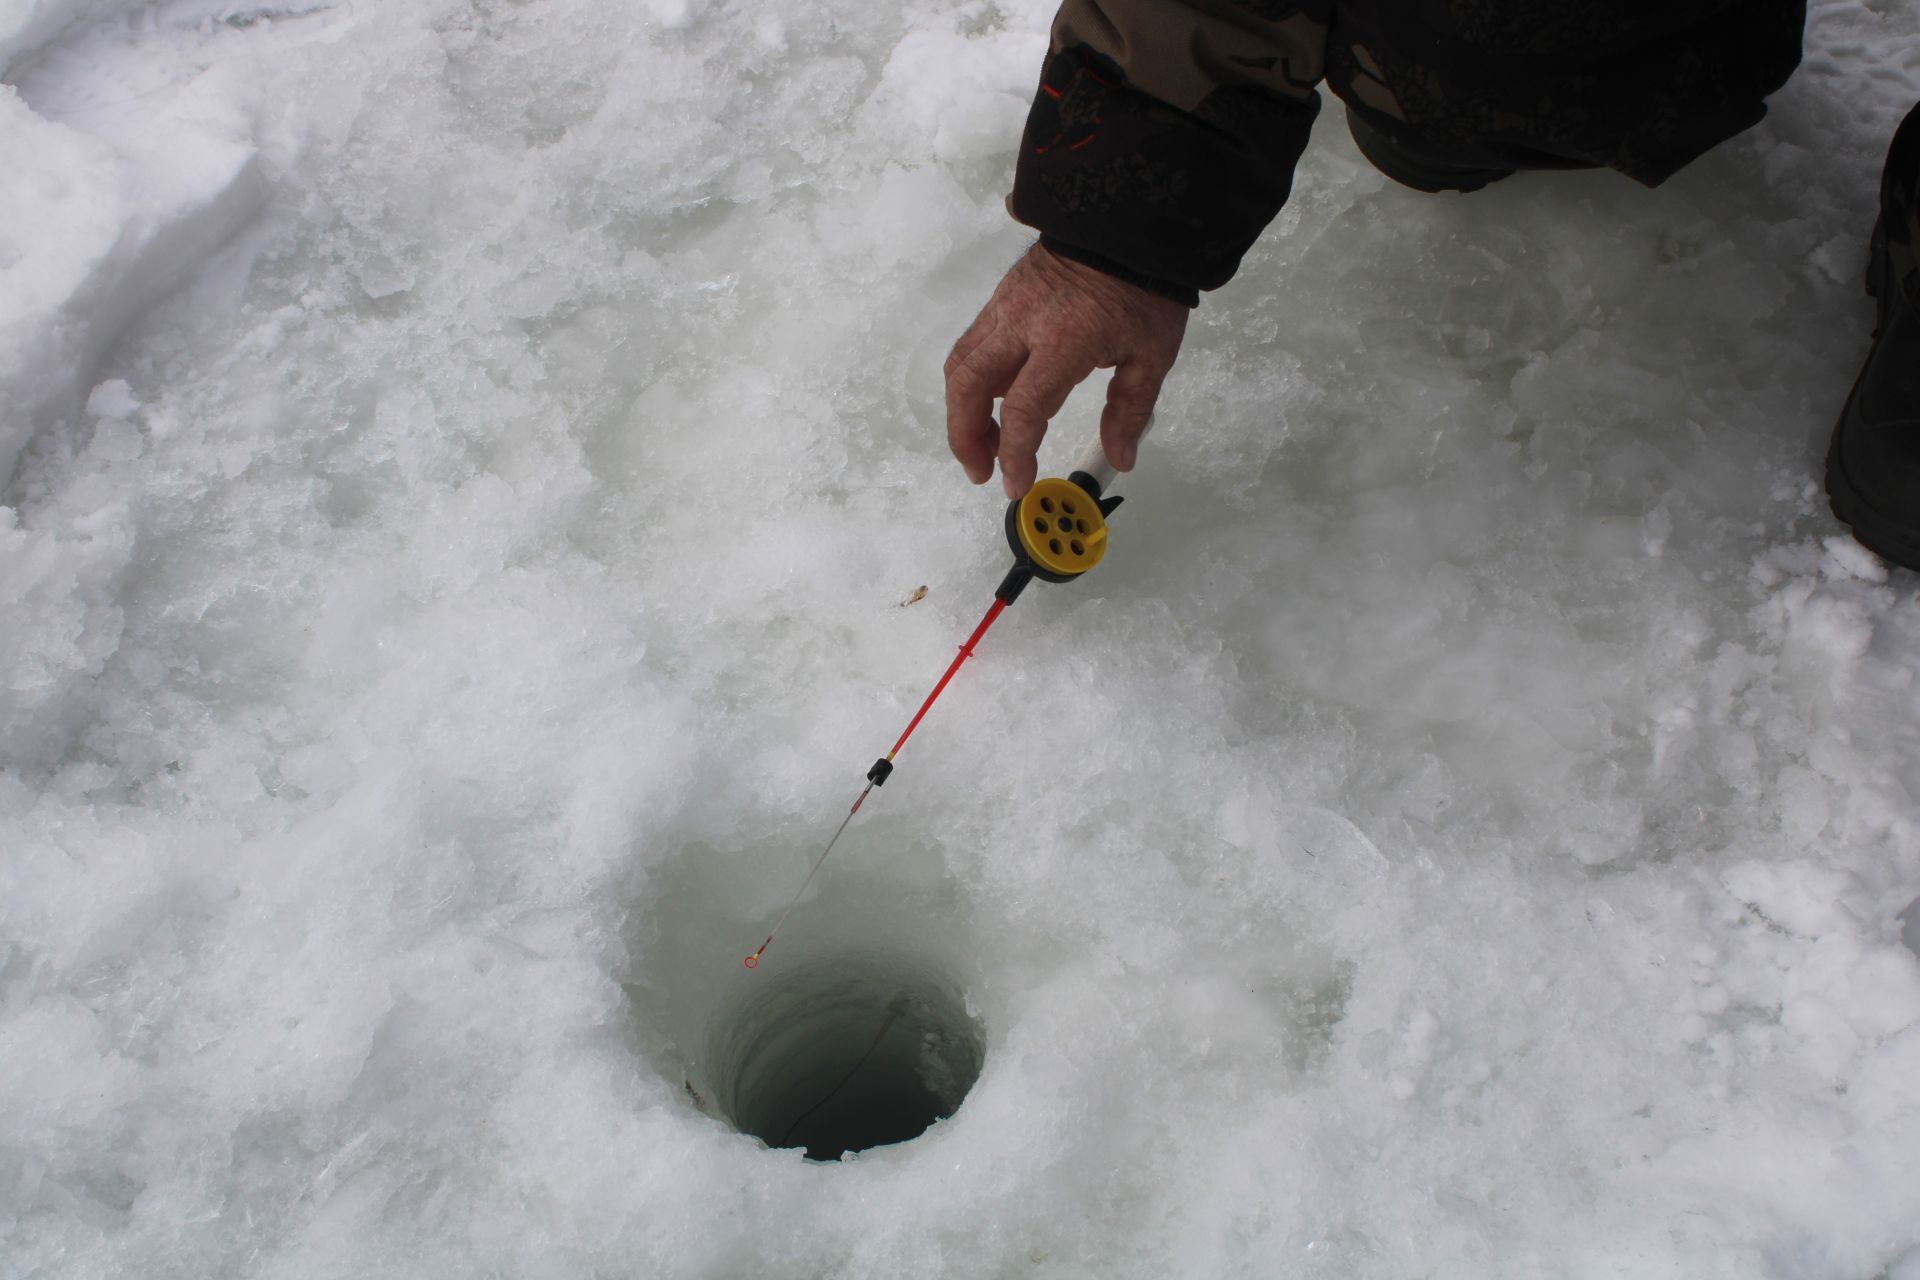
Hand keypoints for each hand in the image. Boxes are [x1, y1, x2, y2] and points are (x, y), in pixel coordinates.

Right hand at [945, 242, 1188, 497]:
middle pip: (967, 386)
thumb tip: (1119, 459)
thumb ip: (1129, 411)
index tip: (1018, 484)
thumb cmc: (1144, 288)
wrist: (1128, 221)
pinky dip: (972, 380)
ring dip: (962, 410)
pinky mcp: (1001, 296)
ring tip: (987, 442)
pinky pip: (972, 344)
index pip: (1023, 410)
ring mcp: (1005, 306)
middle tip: (980, 470)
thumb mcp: (1151, 355)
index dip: (1015, 455)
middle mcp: (1022, 323)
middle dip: (964, 436)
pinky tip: (995, 399)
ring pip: (960, 364)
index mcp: (1064, 341)